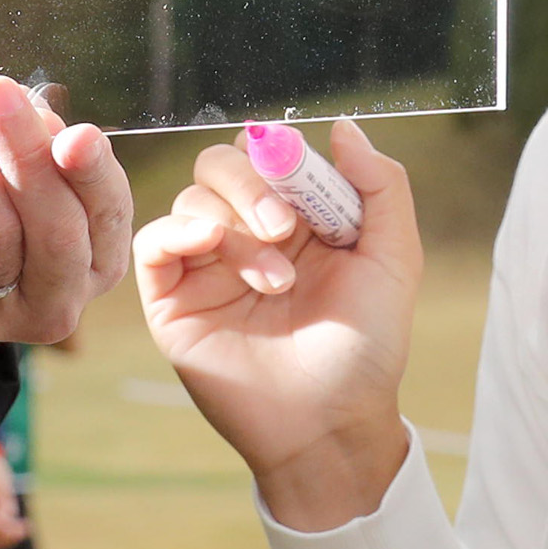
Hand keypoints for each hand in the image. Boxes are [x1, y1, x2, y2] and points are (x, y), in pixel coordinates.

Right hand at [134, 121, 420, 531]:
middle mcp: (249, 234)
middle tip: (284, 227)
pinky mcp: (173, 298)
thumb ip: (380, 186)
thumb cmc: (366, 347)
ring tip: (274, 282)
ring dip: (235, 226)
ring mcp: (208, 265)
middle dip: (252, 182)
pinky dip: (179, 231)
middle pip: (222, 162)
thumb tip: (342, 125)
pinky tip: (212, 248)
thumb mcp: (393, 258)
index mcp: (300, 217)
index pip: (272, 153)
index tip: (305, 185)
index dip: (284, 156)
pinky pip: (154, 240)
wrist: (330, 423)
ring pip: (194, 199)